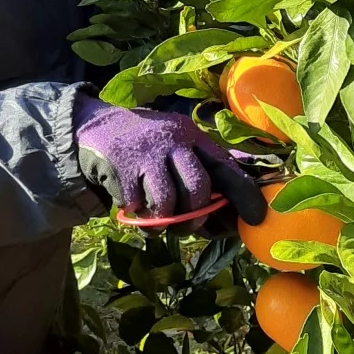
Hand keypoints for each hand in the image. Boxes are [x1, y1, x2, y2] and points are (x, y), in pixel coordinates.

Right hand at [73, 94, 263, 223]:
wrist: (97, 127)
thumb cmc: (149, 146)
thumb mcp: (178, 144)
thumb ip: (203, 169)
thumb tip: (232, 212)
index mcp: (192, 136)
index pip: (225, 165)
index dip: (243, 193)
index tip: (256, 217)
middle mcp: (172, 141)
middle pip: (197, 188)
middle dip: (196, 215)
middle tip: (189, 227)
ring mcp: (145, 154)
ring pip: (167, 202)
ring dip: (165, 221)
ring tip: (158, 220)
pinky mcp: (120, 169)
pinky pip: (137, 207)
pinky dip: (139, 216)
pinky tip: (135, 207)